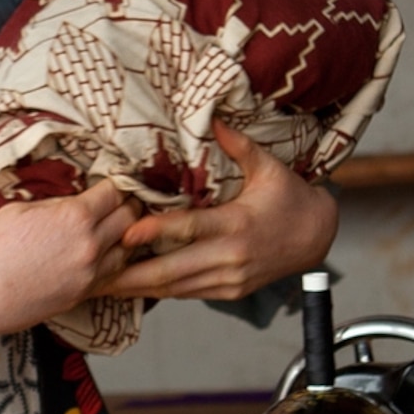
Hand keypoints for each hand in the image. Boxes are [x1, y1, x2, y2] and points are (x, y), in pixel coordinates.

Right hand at [0, 181, 140, 336]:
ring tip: (112, 229)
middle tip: (119, 202)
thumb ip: (55, 205)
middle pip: (130, 218)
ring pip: (127, 249)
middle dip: (127, 206)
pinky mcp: (82, 296)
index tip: (110, 183)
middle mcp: (90, 246)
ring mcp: (89, 275)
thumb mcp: (19, 210)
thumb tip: (73, 202)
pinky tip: (100, 254)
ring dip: (124, 236)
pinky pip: (112, 274)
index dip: (115, 184)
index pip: (115, 192)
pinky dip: (111, 262)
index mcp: (74, 217)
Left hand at [106, 123, 336, 302]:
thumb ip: (239, 146)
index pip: (189, 229)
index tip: (125, 234)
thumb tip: (214, 119)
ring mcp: (230, 279)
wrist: (317, 237)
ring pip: (176, 288)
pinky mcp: (230, 291)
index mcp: (237, 224)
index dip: (155, 233)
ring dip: (139, 288)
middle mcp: (231, 256)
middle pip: (173, 270)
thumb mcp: (269, 167)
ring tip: (104, 285)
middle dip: (132, 275)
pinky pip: (188, 294)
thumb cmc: (290, 199)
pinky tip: (134, 288)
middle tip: (96, 274)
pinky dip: (160, 291)